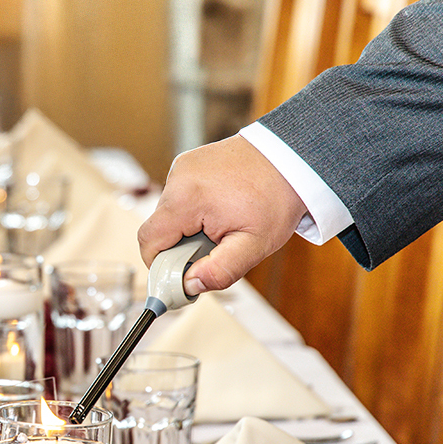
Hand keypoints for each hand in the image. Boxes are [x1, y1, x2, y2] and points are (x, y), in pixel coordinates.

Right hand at [138, 135, 308, 295]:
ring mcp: (182, 167)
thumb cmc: (277, 198)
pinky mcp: (189, 162)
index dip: (160, 266)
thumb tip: (190, 285)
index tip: (181, 278)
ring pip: (170, 214)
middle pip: (159, 228)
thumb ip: (220, 270)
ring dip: (188, 228)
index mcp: (186, 199)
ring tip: (222, 225)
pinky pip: (180, 197)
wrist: (294, 158)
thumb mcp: (254, 245)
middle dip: (180, 247)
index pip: (149, 241)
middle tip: (212, 250)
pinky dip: (194, 210)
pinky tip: (221, 209)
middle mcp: (178, 178)